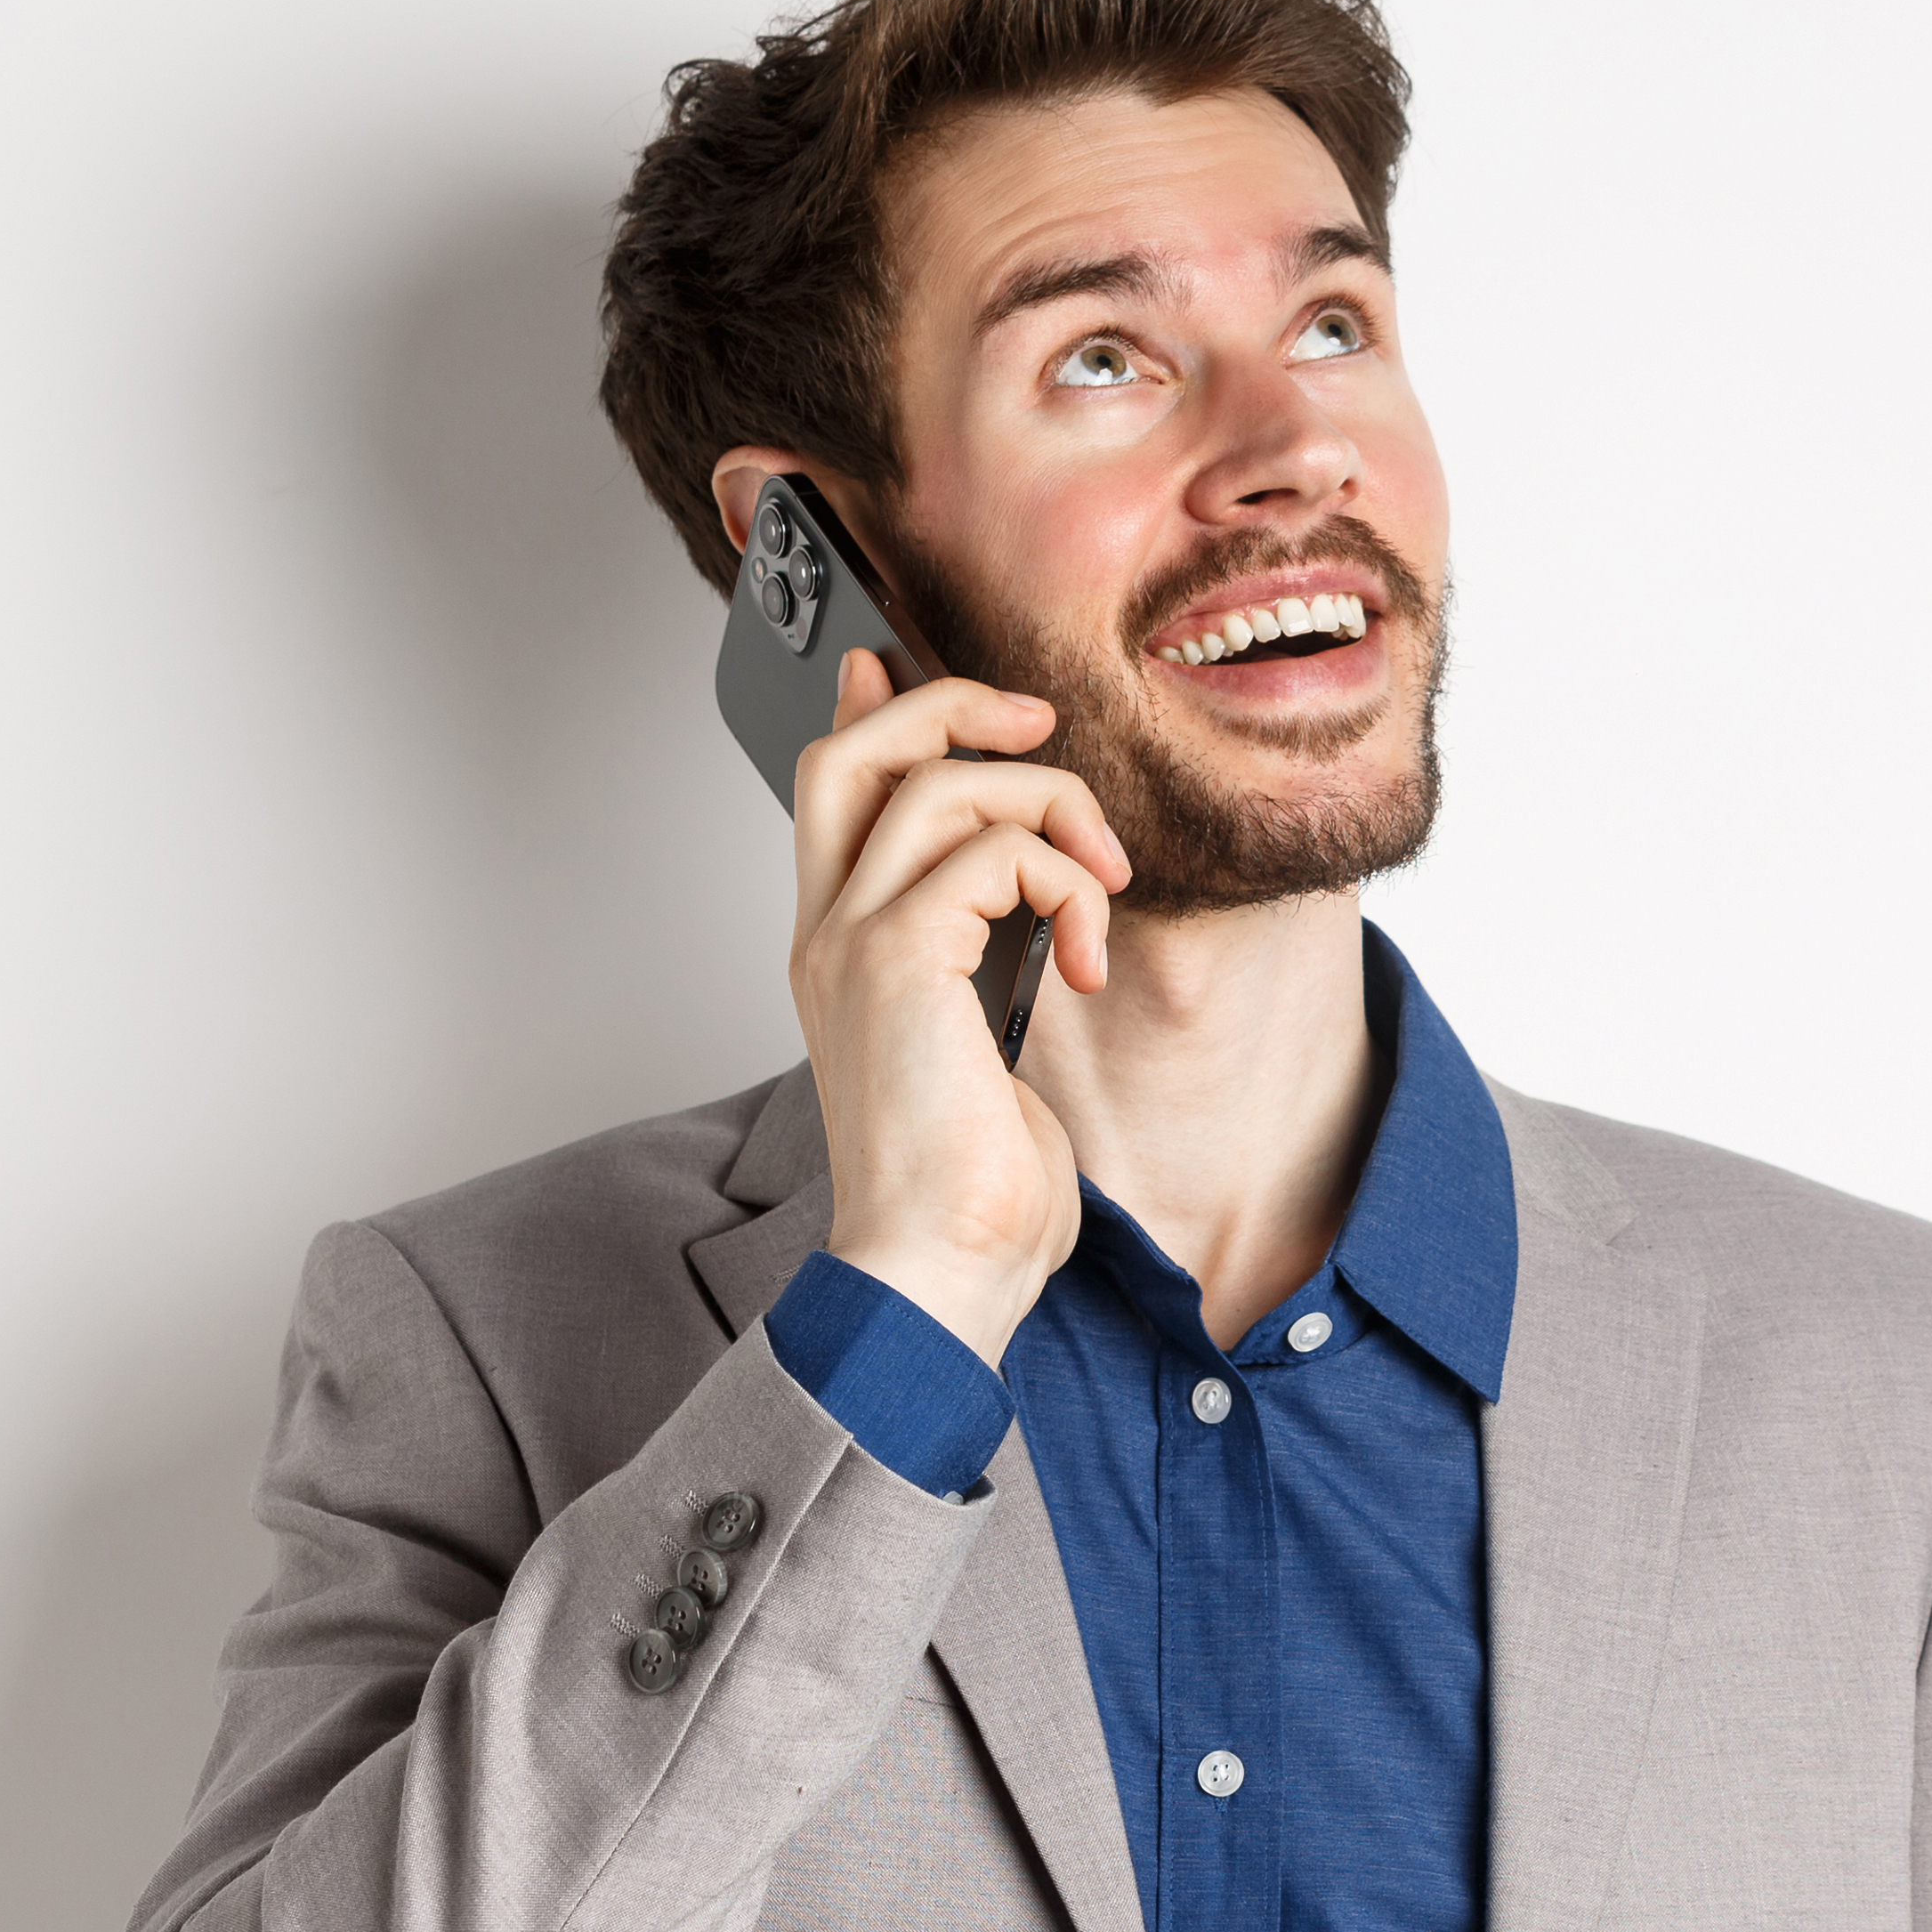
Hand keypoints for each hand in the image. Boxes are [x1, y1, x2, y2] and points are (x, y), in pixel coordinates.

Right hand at [786, 649, 1116, 1358]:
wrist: (940, 1268)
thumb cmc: (970, 1186)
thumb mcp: (984, 1045)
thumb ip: (987, 958)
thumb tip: (1032, 898)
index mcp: (842, 949)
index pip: (831, 787)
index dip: (872, 707)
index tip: (903, 663)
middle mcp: (831, 933)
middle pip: (859, 748)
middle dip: (955, 705)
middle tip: (1039, 727)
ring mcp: (855, 941)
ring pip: (945, 781)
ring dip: (1053, 810)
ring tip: (1100, 891)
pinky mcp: (901, 958)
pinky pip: (996, 850)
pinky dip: (1066, 884)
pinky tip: (1087, 957)